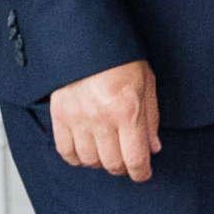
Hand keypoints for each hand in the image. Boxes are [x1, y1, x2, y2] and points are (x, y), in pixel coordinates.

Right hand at [50, 59, 161, 177]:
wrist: (86, 39)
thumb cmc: (120, 57)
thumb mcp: (146, 82)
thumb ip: (150, 118)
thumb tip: (152, 147)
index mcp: (127, 111)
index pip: (135, 159)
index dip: (141, 173)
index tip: (143, 174)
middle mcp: (102, 120)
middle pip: (112, 164)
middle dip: (123, 167)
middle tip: (127, 161)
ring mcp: (78, 120)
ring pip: (89, 161)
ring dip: (101, 162)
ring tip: (107, 152)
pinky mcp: (60, 117)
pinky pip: (66, 151)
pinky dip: (77, 157)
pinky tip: (86, 151)